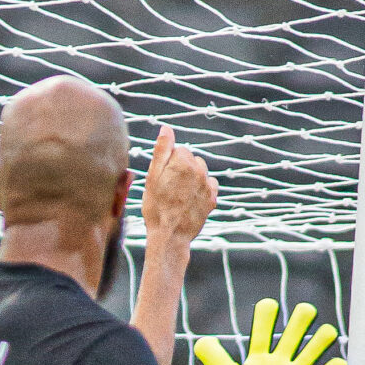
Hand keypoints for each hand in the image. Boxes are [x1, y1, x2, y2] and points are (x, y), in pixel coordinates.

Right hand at [140, 126, 216, 249]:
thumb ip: (161, 150)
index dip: (167, 163)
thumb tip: (166, 128)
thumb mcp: (152, 176)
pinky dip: (201, 188)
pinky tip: (190, 199)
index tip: (161, 177)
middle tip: (168, 187)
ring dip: (191, 178)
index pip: (178, 150)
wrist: (170, 235)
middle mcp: (200, 170)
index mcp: (183, 162)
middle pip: (190, 159)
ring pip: (200, 171)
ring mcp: (208, 185)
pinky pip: (209, 184)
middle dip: (180, 168)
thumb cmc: (156, 206)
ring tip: (178, 194)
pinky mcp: (212, 198)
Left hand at [194, 300, 348, 364]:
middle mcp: (278, 363)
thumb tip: (203, 340)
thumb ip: (212, 355)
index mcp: (258, 357)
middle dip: (302, 320)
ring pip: (312, 351)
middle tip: (306, 310)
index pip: (264, 330)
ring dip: (322, 340)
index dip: (267, 315)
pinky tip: (340, 363)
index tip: (269, 305)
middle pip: (294, 334)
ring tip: (328, 331)